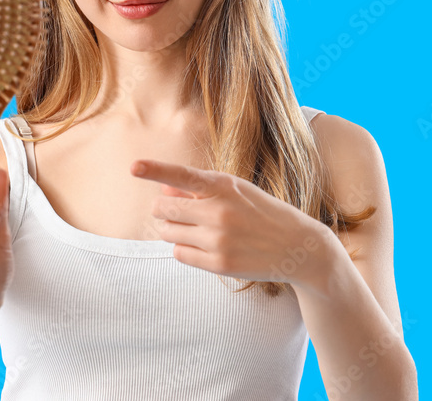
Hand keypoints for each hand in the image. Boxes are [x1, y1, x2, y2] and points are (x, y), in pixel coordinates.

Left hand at [130, 159, 330, 287]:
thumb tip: (163, 191)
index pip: (182, 175)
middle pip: (164, 208)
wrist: (298, 247)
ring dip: (173, 229)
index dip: (155, 170)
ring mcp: (218, 239)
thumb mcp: (236, 191)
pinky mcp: (219, 264)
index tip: (133, 167)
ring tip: (197, 228)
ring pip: (167, 232)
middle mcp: (219, 211)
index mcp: (225, 185)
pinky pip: (179, 254)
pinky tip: (204, 245)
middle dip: (164, 209)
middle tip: (179, 211)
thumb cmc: (262, 212)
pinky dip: (184, 248)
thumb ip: (199, 189)